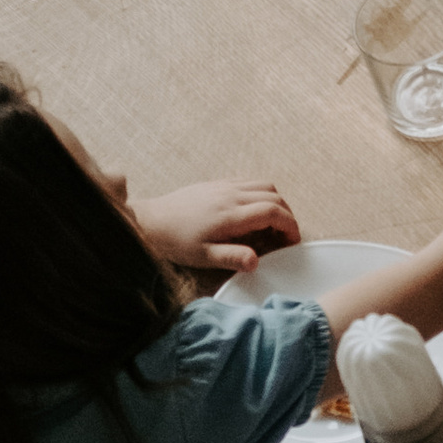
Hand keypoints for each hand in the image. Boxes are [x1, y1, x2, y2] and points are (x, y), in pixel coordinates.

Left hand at [132, 180, 303, 274]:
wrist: (150, 221)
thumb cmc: (175, 241)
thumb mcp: (203, 257)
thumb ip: (232, 257)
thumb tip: (256, 261)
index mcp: (230, 214)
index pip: (273, 212)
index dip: (290, 226)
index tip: (293, 241)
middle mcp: (231, 195)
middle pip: (274, 197)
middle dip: (287, 216)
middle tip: (286, 236)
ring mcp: (224, 186)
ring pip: (264, 185)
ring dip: (276, 202)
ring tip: (272, 224)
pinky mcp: (217, 183)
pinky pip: (249, 181)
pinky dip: (261, 194)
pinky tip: (253, 211)